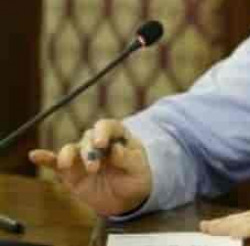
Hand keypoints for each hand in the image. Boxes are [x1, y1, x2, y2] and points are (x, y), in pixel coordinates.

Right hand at [28, 118, 151, 215]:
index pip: (107, 126)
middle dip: (89, 151)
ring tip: (67, 166)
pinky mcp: (70, 172)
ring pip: (71, 149)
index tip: (101, 144)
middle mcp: (97, 142)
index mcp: (117, 136)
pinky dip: (45, 158)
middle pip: (88, 138)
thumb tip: (116, 150)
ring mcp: (82, 156)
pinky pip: (55, 162)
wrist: (125, 199)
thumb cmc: (135, 179)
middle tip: (94, 168)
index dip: (102, 132)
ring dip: (68, 156)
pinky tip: (35, 155)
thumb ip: (128, 159)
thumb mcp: (138, 170)